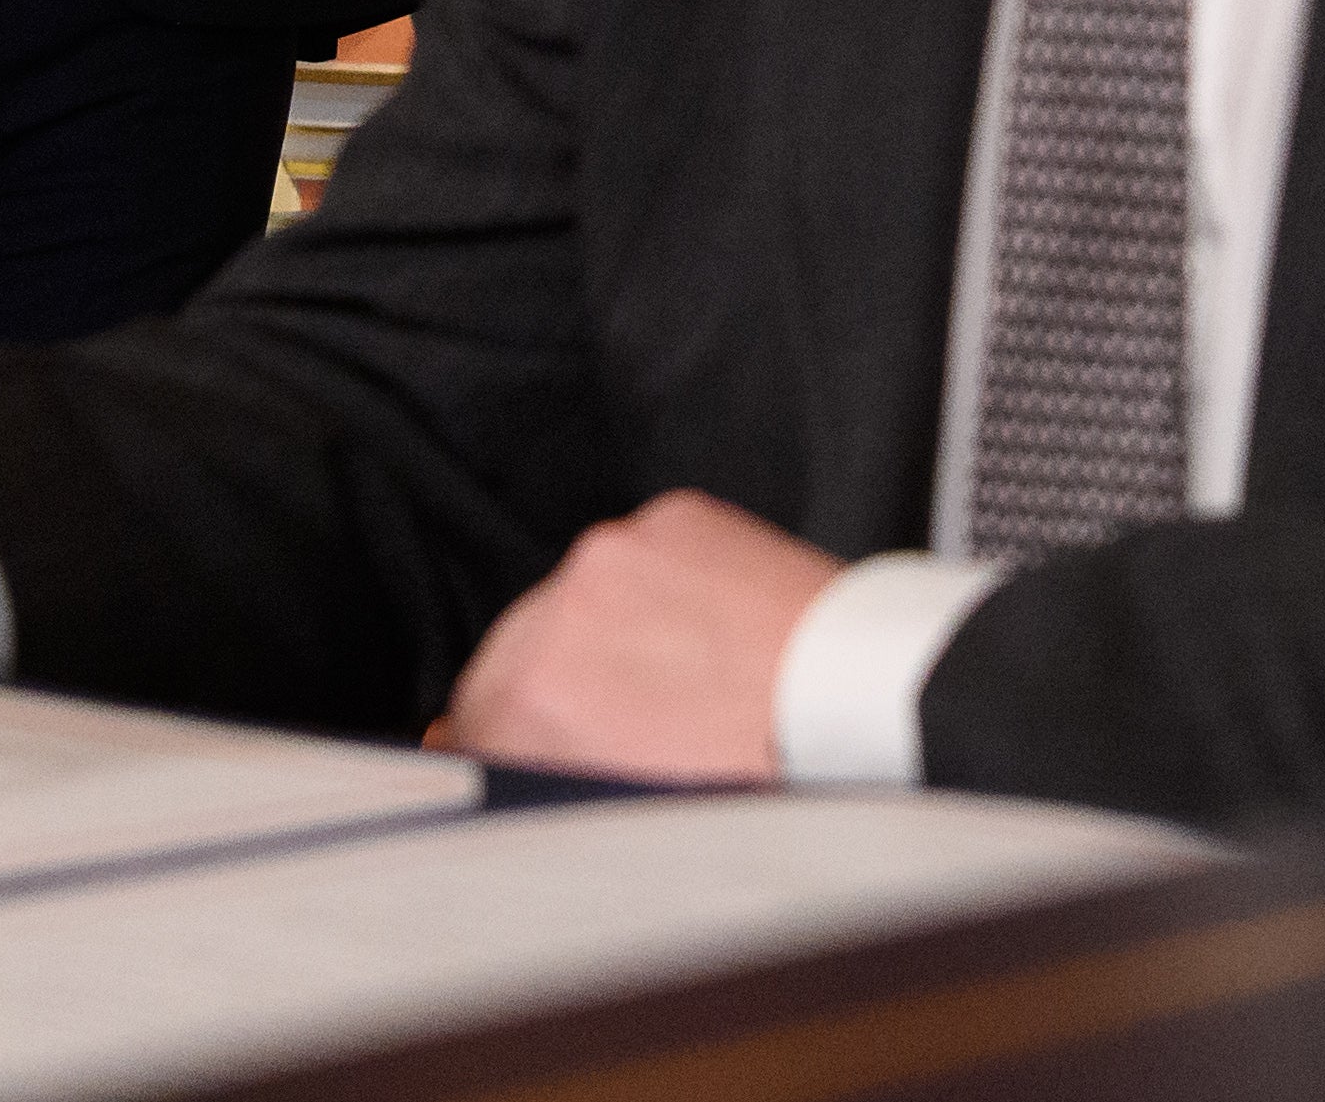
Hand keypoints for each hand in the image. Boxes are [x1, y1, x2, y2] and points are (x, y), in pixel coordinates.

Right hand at [434, 489, 837, 782]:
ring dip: (611, 632)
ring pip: (581, 598)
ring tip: (684, 679)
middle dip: (558, 687)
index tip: (534, 749)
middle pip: (517, 650)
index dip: (509, 742)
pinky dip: (665, 589)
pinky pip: (643, 556)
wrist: (858, 695)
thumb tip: (465, 747)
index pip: (469, 716)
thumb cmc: (758, 768)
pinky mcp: (672, 516)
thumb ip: (537, 773)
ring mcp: (618, 553)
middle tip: (629, 727)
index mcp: (534, 694)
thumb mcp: (625, 808)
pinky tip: (712, 632)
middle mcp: (562, 608)